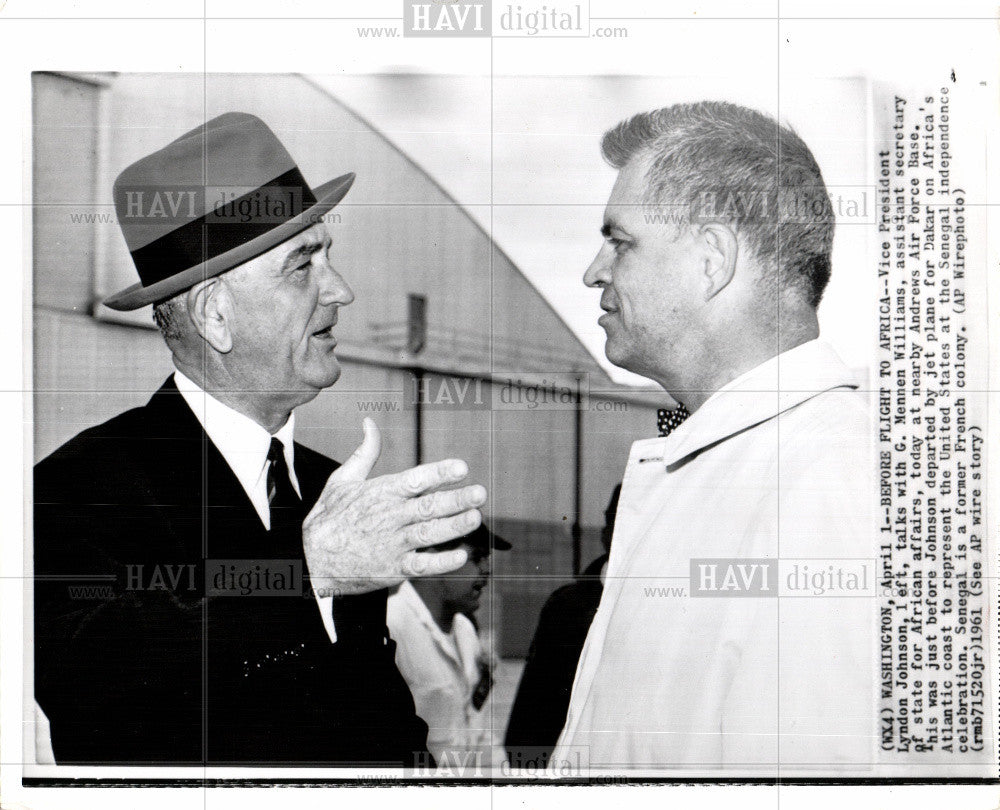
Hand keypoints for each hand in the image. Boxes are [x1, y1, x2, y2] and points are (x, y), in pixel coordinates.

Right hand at [302, 418, 486, 595]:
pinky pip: (422, 565)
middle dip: (456, 499)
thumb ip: (365, 452)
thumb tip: (369, 422)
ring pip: (429, 534)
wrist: (310, 560)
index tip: (461, 468)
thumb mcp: (342, 480)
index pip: (414, 480)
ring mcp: (393, 544)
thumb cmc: (329, 517)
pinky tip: (461, 556)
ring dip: (454, 526)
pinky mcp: (393, 569)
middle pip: (428, 507)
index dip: (439, 473)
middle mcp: (390, 517)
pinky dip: (442, 562)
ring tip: (475, 517)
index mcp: (381, 493)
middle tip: (480, 493)